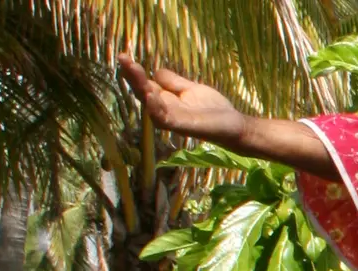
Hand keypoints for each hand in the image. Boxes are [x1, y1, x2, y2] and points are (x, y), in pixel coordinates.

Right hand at [118, 55, 247, 142]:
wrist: (234, 125)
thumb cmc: (213, 109)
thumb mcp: (190, 89)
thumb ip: (174, 82)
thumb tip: (156, 71)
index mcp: (165, 100)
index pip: (145, 84)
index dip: (134, 72)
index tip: (123, 56)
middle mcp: (164, 110)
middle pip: (143, 92)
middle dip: (132, 76)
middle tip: (123, 59)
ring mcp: (172, 119)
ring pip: (150, 104)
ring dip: (140, 88)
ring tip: (133, 70)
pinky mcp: (182, 127)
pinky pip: (164, 118)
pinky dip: (156, 108)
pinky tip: (151, 94)